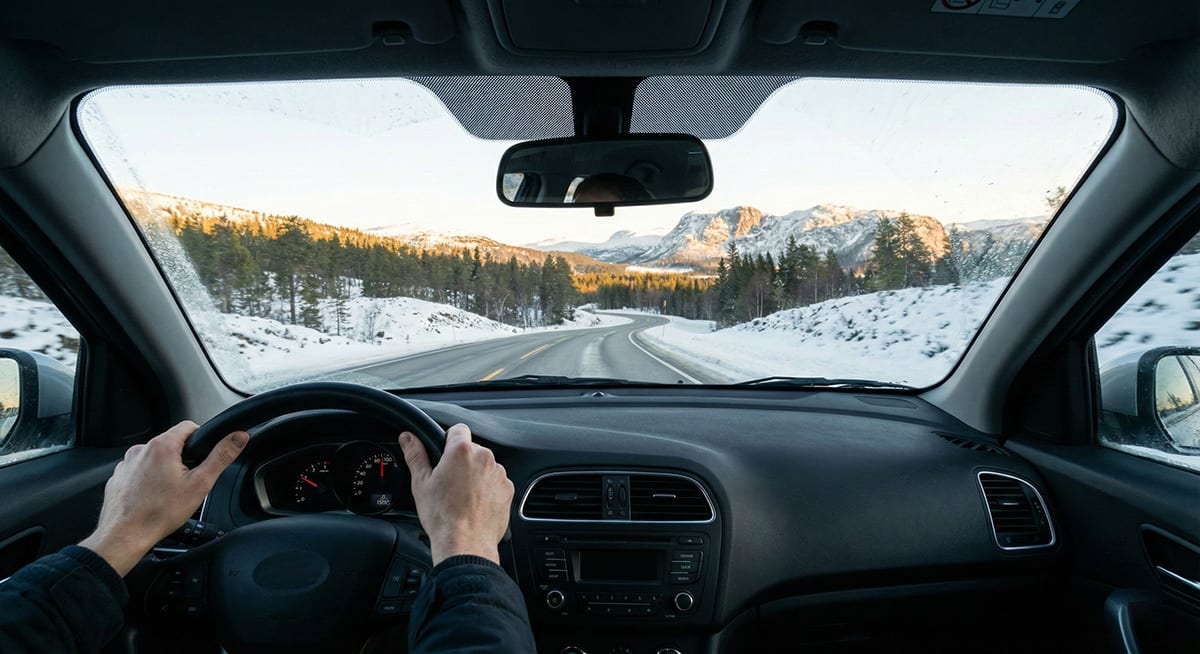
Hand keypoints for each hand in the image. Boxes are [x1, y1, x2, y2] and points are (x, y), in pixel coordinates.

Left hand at [80, 421, 247, 575]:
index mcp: (162, 446)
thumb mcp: (200, 484)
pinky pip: (138, 471)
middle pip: (171, 444)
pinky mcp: (118, 476)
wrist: (125, 535)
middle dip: (182, 459)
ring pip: (154, 458)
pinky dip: (147, 480)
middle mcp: (140, 450)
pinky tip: (151, 497)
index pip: (188, 426)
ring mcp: (126, 463)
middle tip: (186, 482)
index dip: (200, 439)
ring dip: (163, 470)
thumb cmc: (159, 513)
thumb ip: (221, 456)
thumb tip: (238, 438)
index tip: (202, 457)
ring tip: (167, 493)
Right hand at [399, 424, 513, 565]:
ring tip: (461, 497)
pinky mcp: (508, 489)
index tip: (444, 453)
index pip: (458, 430)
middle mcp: (484, 458)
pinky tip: (474, 504)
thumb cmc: (442, 516)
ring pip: (485, 466)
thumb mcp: (421, 483)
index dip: (448, 440)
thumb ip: (415, 455)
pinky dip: (487, 489)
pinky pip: (496, 482)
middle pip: (472, 450)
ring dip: (475, 475)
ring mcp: (499, 474)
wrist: (465, 544)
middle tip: (449, 482)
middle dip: (461, 461)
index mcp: (462, 451)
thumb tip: (408, 438)